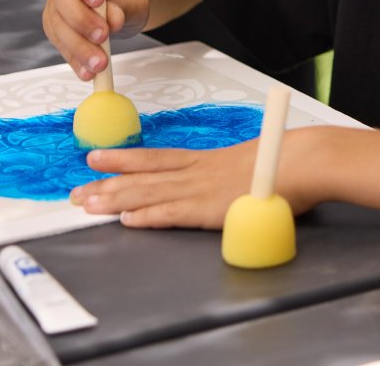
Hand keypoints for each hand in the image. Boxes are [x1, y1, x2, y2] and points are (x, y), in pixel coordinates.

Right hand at [43, 0, 150, 79]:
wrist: (121, 5)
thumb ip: (126, 6)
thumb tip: (113, 20)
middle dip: (82, 20)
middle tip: (103, 36)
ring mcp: (56, 7)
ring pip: (58, 26)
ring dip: (79, 47)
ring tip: (100, 63)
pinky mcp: (56, 30)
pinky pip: (61, 46)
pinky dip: (75, 61)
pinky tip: (87, 72)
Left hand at [70, 139, 289, 227]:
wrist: (303, 160)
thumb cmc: (289, 160)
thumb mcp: (257, 161)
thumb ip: (240, 172)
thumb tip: (239, 182)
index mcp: (209, 161)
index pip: (158, 159)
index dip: (125, 159)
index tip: (99, 158)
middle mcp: (199, 172)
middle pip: (144, 176)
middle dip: (107, 182)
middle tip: (76, 190)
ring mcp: (203, 190)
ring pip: (149, 194)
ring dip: (115, 200)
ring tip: (87, 204)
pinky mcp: (211, 210)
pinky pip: (172, 214)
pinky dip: (147, 217)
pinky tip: (126, 221)